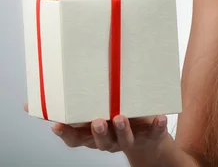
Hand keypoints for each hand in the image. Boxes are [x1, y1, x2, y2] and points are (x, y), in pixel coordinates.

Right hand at [23, 101, 168, 153]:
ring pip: (124, 139)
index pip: (76, 139)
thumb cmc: (118, 119)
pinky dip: (157, 125)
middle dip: (97, 133)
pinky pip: (155, 132)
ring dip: (122, 130)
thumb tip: (32, 101)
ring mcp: (131, 138)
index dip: (66, 133)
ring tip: (121, 117)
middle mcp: (111, 139)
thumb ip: (75, 105)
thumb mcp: (97, 110)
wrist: (150, 139)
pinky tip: (160, 117)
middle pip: (100, 141)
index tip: (57, 124)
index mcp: (94, 135)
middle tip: (97, 121)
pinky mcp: (152, 134)